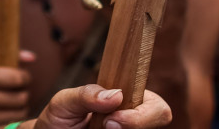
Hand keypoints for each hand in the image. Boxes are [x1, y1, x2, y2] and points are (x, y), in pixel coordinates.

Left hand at [33, 85, 170, 128]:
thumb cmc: (59, 118)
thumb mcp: (64, 102)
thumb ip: (86, 93)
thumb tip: (116, 94)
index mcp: (127, 100)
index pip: (157, 106)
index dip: (143, 114)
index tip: (112, 119)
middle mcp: (134, 120)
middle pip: (159, 123)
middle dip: (134, 125)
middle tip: (104, 127)